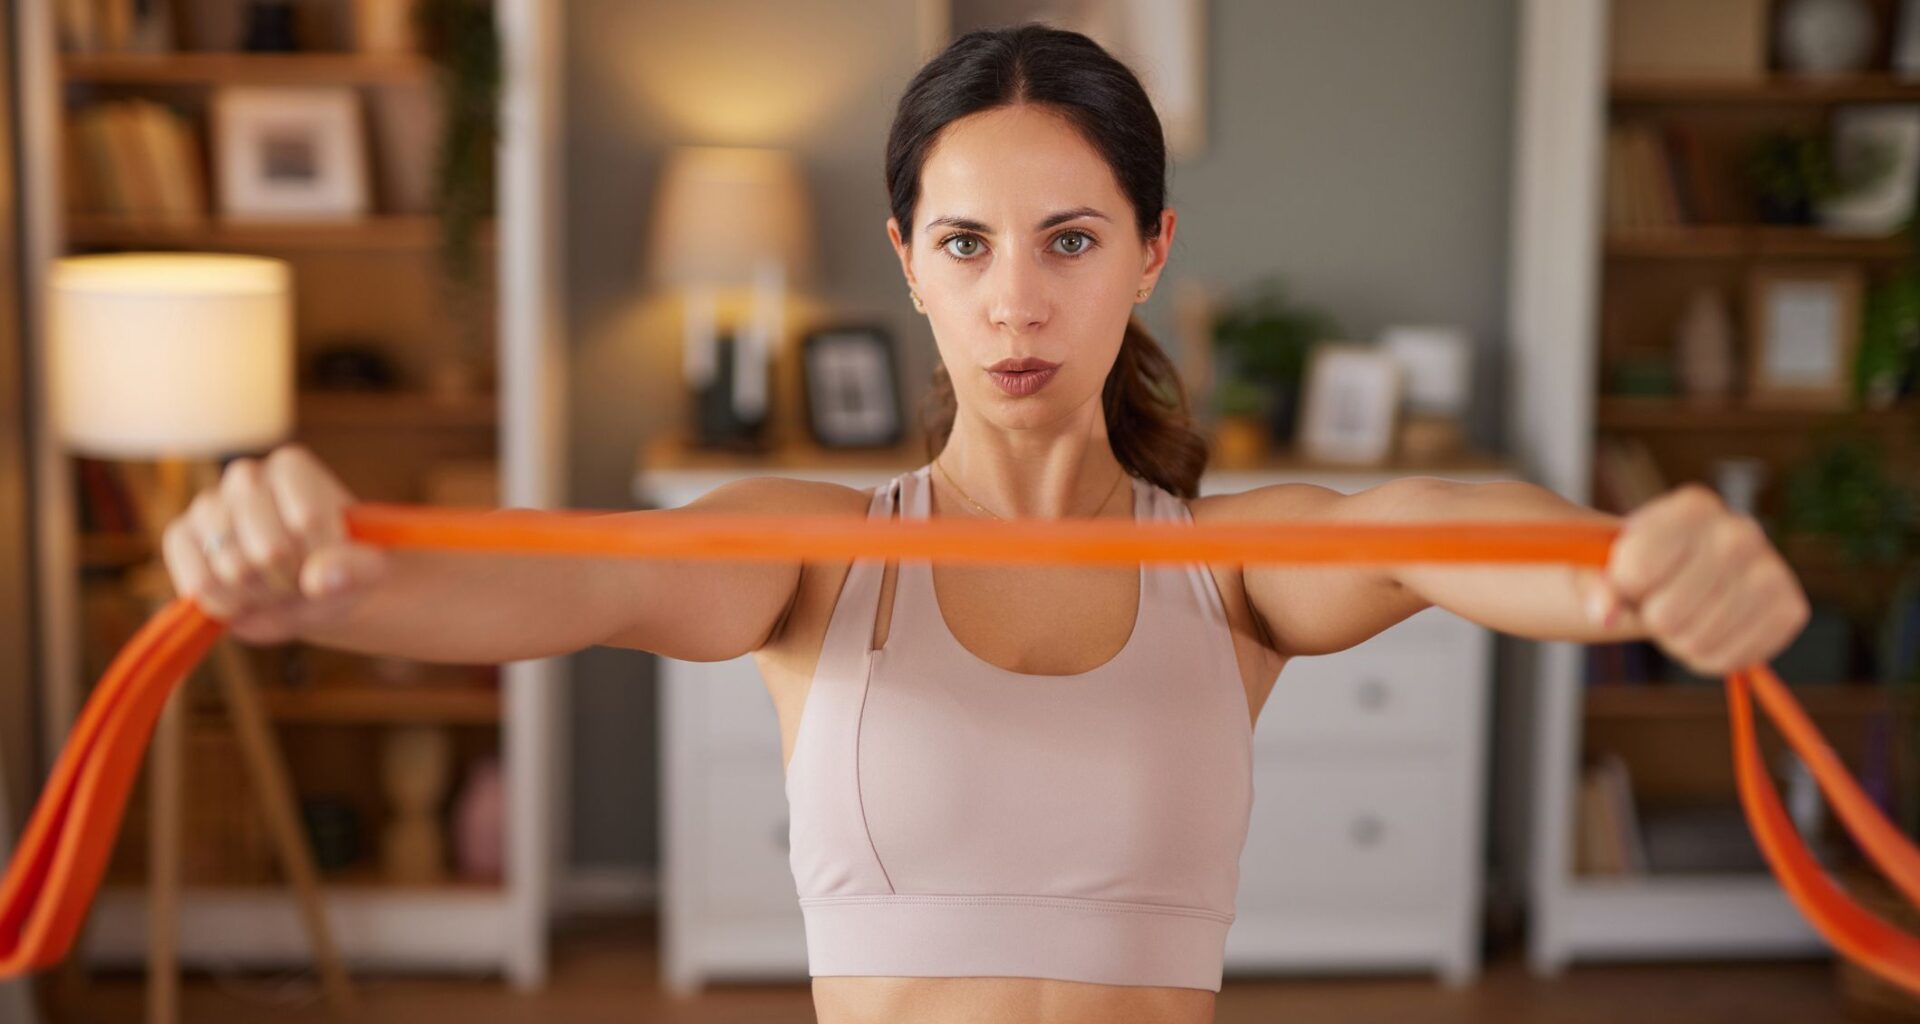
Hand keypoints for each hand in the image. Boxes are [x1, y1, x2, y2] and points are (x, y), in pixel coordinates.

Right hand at [160, 443, 386, 644]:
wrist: (307, 591)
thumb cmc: (338, 571)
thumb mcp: (365, 571)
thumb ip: (354, 570)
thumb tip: (320, 577)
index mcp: (292, 467)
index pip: (307, 521)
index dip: (322, 557)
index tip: (332, 559)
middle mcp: (245, 475)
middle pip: (270, 549)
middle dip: (291, 580)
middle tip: (299, 577)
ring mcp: (207, 505)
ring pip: (233, 568)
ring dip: (261, 594)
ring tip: (272, 586)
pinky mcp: (181, 537)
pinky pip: (199, 581)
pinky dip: (226, 603)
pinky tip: (242, 599)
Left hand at [1580, 483, 1810, 675]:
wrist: (1680, 572)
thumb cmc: (1634, 563)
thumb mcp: (1602, 564)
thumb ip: (1595, 585)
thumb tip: (1604, 615)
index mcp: (1694, 506)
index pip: (1636, 569)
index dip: (1621, 584)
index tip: (1628, 574)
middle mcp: (1741, 531)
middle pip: (1666, 614)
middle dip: (1649, 617)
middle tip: (1657, 598)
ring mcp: (1772, 569)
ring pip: (1697, 640)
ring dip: (1677, 639)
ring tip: (1682, 612)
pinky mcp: (1791, 609)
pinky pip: (1733, 658)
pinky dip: (1708, 657)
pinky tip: (1706, 628)